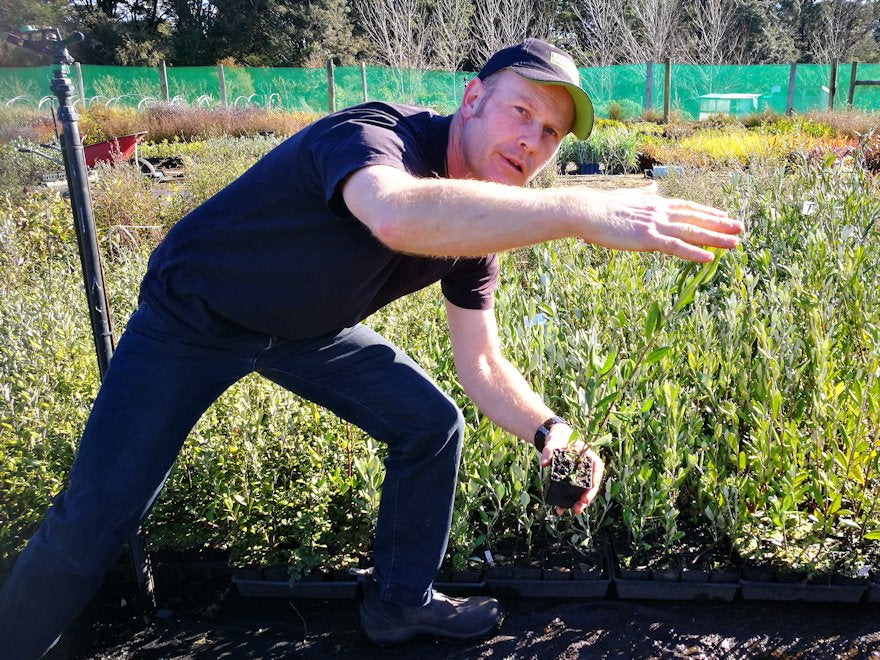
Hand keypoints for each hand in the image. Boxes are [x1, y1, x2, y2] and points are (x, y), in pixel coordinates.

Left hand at [539, 424, 604, 514]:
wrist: (553, 440)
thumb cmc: (558, 438)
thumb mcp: (553, 441)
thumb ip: (548, 450)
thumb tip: (543, 463)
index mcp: (589, 457)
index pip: (597, 470)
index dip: (595, 481)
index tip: (590, 490)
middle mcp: (587, 469)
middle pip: (591, 485)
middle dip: (586, 498)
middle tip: (579, 508)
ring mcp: (580, 476)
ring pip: (582, 492)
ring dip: (578, 503)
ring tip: (571, 511)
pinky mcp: (571, 481)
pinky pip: (571, 492)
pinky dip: (567, 501)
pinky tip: (560, 508)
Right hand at [579, 184, 743, 262]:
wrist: (587, 211)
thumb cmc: (602, 207)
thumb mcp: (627, 197)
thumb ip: (643, 194)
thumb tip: (652, 187)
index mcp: (655, 203)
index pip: (687, 207)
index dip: (707, 212)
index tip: (723, 216)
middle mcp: (660, 212)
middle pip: (696, 218)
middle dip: (719, 224)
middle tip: (740, 228)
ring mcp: (656, 225)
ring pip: (692, 232)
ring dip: (715, 238)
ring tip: (735, 242)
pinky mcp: (648, 238)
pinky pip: (676, 247)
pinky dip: (694, 252)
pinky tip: (709, 258)